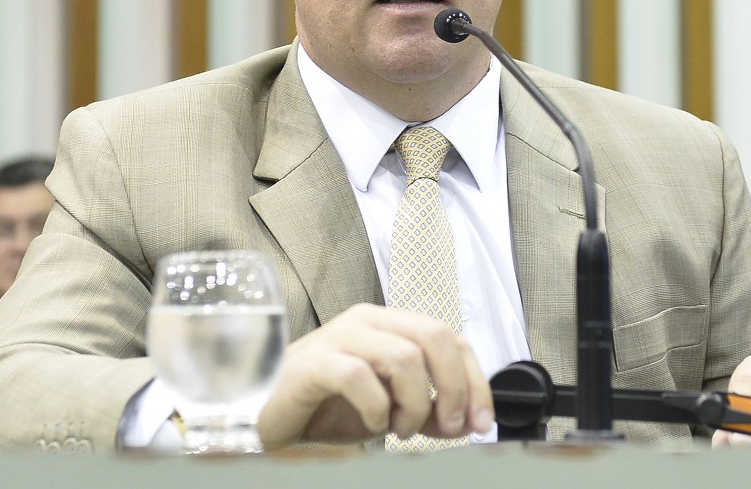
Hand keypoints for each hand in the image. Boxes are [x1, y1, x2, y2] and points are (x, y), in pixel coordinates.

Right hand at [256, 303, 493, 448]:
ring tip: (399, 429)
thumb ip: (427, 412)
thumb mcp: (389, 411)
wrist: (267, 414)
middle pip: (434, 336)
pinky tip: (370, 424)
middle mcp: (366, 321)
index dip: (475, 379)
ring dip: (414, 403)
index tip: (483, 421)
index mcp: (388, 325)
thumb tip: (467, 421)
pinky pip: (359, 377)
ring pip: (403, 357)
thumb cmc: (325, 406)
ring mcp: (339, 337)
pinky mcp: (314, 362)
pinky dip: (375, 408)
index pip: (449, 337)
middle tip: (449, 426)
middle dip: (453, 387)